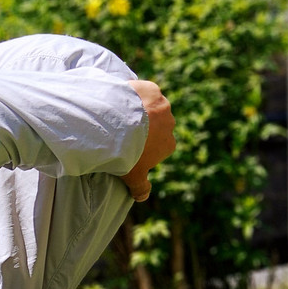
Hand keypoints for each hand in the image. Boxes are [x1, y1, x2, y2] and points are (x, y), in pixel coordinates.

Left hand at [121, 80, 175, 201]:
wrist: (118, 128)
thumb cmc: (126, 155)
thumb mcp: (132, 175)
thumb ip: (140, 187)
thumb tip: (142, 198)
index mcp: (169, 144)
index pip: (159, 146)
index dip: (143, 147)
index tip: (128, 148)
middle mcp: (170, 124)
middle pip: (156, 126)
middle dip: (142, 128)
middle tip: (120, 132)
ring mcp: (162, 105)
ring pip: (150, 107)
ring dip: (137, 110)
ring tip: (117, 115)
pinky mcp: (151, 90)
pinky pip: (142, 91)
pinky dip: (133, 93)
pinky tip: (119, 99)